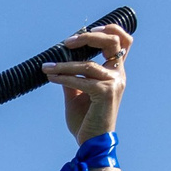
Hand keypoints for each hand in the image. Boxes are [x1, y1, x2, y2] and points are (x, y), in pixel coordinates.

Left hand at [45, 23, 129, 141]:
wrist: (91, 142)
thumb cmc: (86, 120)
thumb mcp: (76, 94)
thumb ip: (72, 78)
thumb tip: (58, 64)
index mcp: (115, 72)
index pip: (123, 42)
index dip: (111, 29)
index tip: (90, 29)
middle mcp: (119, 75)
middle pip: (112, 42)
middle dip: (88, 37)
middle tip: (66, 42)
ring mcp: (114, 83)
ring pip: (88, 65)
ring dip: (64, 65)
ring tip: (47, 67)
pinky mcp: (105, 93)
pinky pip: (81, 80)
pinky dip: (64, 78)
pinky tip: (51, 78)